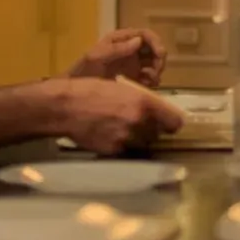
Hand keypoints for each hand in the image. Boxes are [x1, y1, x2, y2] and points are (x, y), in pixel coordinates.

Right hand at [52, 78, 184, 154]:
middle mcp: (139, 122)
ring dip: (138, 138)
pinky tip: (110, 135)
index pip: (175, 121)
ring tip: (122, 128)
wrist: (64, 108)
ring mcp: (126, 139)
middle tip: (138, 122)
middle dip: (151, 129)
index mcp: (143, 103)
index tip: (167, 121)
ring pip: (143, 143)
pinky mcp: (114, 150)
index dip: (172, 122)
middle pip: (158, 134)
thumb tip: (155, 110)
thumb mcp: (121, 88)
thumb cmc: (90, 90)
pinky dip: (122, 145)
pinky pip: (126, 150)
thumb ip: (141, 101)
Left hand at [70, 29, 166, 85]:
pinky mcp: (133, 78)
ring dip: (156, 71)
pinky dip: (152, 82)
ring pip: (154, 63)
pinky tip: (145, 87)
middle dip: (159, 59)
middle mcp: (129, 50)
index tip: (160, 54)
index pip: (145, 34)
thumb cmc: (82, 71)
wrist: (74, 92)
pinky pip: (149, 77)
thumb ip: (116, 49)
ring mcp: (132, 64)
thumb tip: (139, 41)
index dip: (156, 42)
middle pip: (153, 49)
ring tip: (149, 81)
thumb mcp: (95, 57)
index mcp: (120, 40)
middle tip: (156, 71)